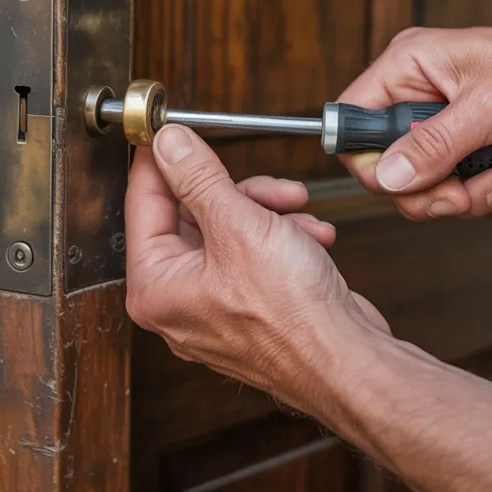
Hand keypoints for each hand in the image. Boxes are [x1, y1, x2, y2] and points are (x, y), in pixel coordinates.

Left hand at [125, 124, 389, 413]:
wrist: (349, 363)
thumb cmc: (294, 320)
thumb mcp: (239, 227)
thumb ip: (199, 178)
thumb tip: (169, 145)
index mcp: (156, 286)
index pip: (142, 204)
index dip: (159, 161)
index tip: (169, 129)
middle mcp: (178, 300)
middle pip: (190, 215)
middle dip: (234, 191)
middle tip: (259, 179)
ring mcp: (215, 306)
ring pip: (229, 230)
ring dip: (266, 212)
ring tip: (296, 210)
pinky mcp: (251, 307)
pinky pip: (254, 254)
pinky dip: (282, 238)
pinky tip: (312, 237)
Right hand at [339, 18, 491, 219]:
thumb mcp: (490, 107)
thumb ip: (433, 144)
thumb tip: (387, 176)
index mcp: (410, 71)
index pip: (355, 125)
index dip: (374, 163)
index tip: (411, 181)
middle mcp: (423, 103)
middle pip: (396, 175)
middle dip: (444, 192)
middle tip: (477, 187)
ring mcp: (454, 135)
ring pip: (438, 195)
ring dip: (486, 196)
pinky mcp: (483, 160)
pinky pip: (477, 200)